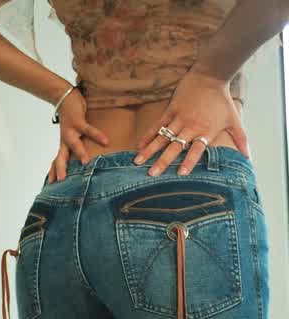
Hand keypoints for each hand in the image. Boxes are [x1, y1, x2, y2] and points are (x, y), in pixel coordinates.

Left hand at [47, 86, 108, 182]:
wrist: (64, 99)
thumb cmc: (70, 121)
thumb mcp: (72, 137)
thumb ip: (76, 149)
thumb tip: (86, 163)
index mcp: (63, 146)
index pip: (56, 162)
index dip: (53, 173)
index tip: (51, 186)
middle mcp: (65, 141)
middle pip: (60, 157)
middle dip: (60, 168)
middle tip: (61, 181)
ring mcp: (70, 131)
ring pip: (73, 144)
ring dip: (80, 153)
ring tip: (86, 163)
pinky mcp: (78, 122)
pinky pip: (88, 130)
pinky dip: (97, 135)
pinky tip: (106, 141)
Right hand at [133, 68, 250, 176]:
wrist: (210, 75)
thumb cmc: (222, 100)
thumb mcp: (234, 120)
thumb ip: (240, 139)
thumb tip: (248, 157)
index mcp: (205, 131)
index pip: (196, 149)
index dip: (189, 161)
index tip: (180, 173)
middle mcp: (191, 126)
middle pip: (175, 147)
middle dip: (163, 161)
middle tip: (152, 174)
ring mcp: (179, 118)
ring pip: (162, 137)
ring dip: (150, 150)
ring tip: (138, 161)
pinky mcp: (171, 110)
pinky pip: (157, 125)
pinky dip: (148, 136)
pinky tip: (139, 146)